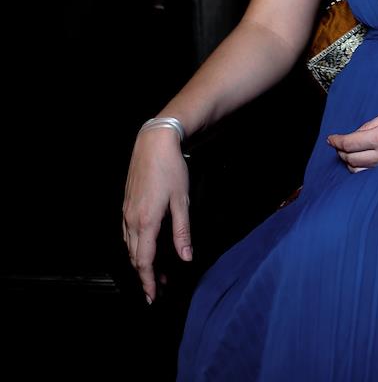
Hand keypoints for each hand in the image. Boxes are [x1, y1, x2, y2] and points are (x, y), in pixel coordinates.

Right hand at [122, 128, 192, 303]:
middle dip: (146, 276)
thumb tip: (186, 259)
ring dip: (141, 263)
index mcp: (146, 223)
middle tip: (159, 289)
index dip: (148, 282)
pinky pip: (128, 234)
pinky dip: (136, 247)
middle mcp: (131, 221)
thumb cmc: (172, 170)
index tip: (153, 298)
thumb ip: (182, 232)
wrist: (153, 143)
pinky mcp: (126, 205)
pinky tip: (146, 248)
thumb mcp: (182, 201)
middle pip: (135, 258)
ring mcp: (126, 213)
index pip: (145, 262)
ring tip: (157, 272)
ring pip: (130, 247)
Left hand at [326, 99, 377, 171]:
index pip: (351, 144)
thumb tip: (358, 132)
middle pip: (353, 161)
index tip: (330, 138)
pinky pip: (376, 170)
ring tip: (349, 150)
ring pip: (363, 170)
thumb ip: (375, 123)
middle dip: (341, 153)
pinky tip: (364, 157)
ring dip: (352, 161)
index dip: (337, 142)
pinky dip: (364, 165)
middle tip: (338, 143)